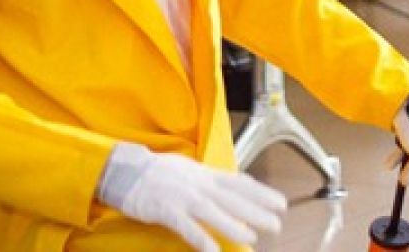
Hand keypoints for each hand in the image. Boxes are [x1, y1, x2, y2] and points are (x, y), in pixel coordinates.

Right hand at [118, 152, 285, 251]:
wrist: (128, 170)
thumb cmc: (159, 172)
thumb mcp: (192, 170)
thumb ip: (215, 178)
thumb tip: (241, 181)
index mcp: (206, 174)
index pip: (240, 183)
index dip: (262, 193)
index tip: (280, 203)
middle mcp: (199, 184)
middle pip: (233, 198)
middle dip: (256, 211)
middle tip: (276, 223)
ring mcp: (183, 197)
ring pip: (213, 212)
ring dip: (234, 225)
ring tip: (252, 237)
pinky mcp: (167, 211)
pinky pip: (187, 228)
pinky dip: (201, 239)